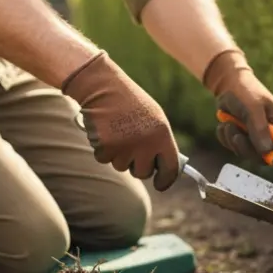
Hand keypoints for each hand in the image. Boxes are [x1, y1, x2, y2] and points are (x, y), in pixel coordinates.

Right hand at [61, 51, 180, 190]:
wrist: (103, 87)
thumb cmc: (131, 103)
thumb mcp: (155, 119)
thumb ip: (162, 143)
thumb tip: (168, 167)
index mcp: (162, 134)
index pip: (170, 168)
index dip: (165, 179)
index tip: (161, 184)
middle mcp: (145, 143)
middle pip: (143, 173)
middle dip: (137, 164)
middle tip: (132, 146)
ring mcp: (125, 146)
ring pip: (122, 167)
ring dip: (119, 155)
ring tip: (118, 132)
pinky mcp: (105, 147)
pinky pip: (104, 160)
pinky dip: (103, 149)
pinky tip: (105, 131)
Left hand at [201, 48, 272, 161]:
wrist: (227, 83)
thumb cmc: (245, 91)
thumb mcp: (253, 108)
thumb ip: (260, 129)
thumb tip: (266, 151)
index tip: (261, 153)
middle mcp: (271, 133)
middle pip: (264, 156)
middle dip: (247, 148)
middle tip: (236, 136)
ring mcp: (256, 135)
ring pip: (246, 153)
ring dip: (233, 141)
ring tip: (229, 124)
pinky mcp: (242, 136)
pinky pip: (234, 147)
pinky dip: (226, 138)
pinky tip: (225, 125)